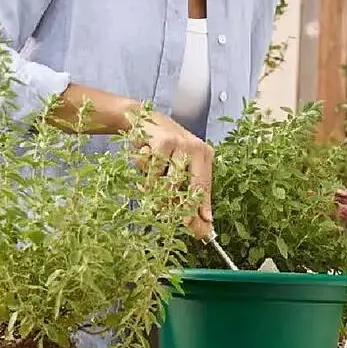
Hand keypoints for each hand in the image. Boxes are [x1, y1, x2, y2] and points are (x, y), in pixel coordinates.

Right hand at [134, 111, 213, 238]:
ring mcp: (181, 144)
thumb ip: (187, 188)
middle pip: (193, 187)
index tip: (204, 228)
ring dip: (161, 195)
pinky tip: (144, 177)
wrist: (141, 118)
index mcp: (204, 154)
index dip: (203, 209)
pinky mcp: (164, 142)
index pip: (205, 187)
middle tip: (179, 222)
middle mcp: (196, 148)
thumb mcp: (178, 165)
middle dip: (185, 209)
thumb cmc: (161, 146)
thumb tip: (201, 220)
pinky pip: (156, 174)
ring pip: (172, 183)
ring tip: (152, 193)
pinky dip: (148, 182)